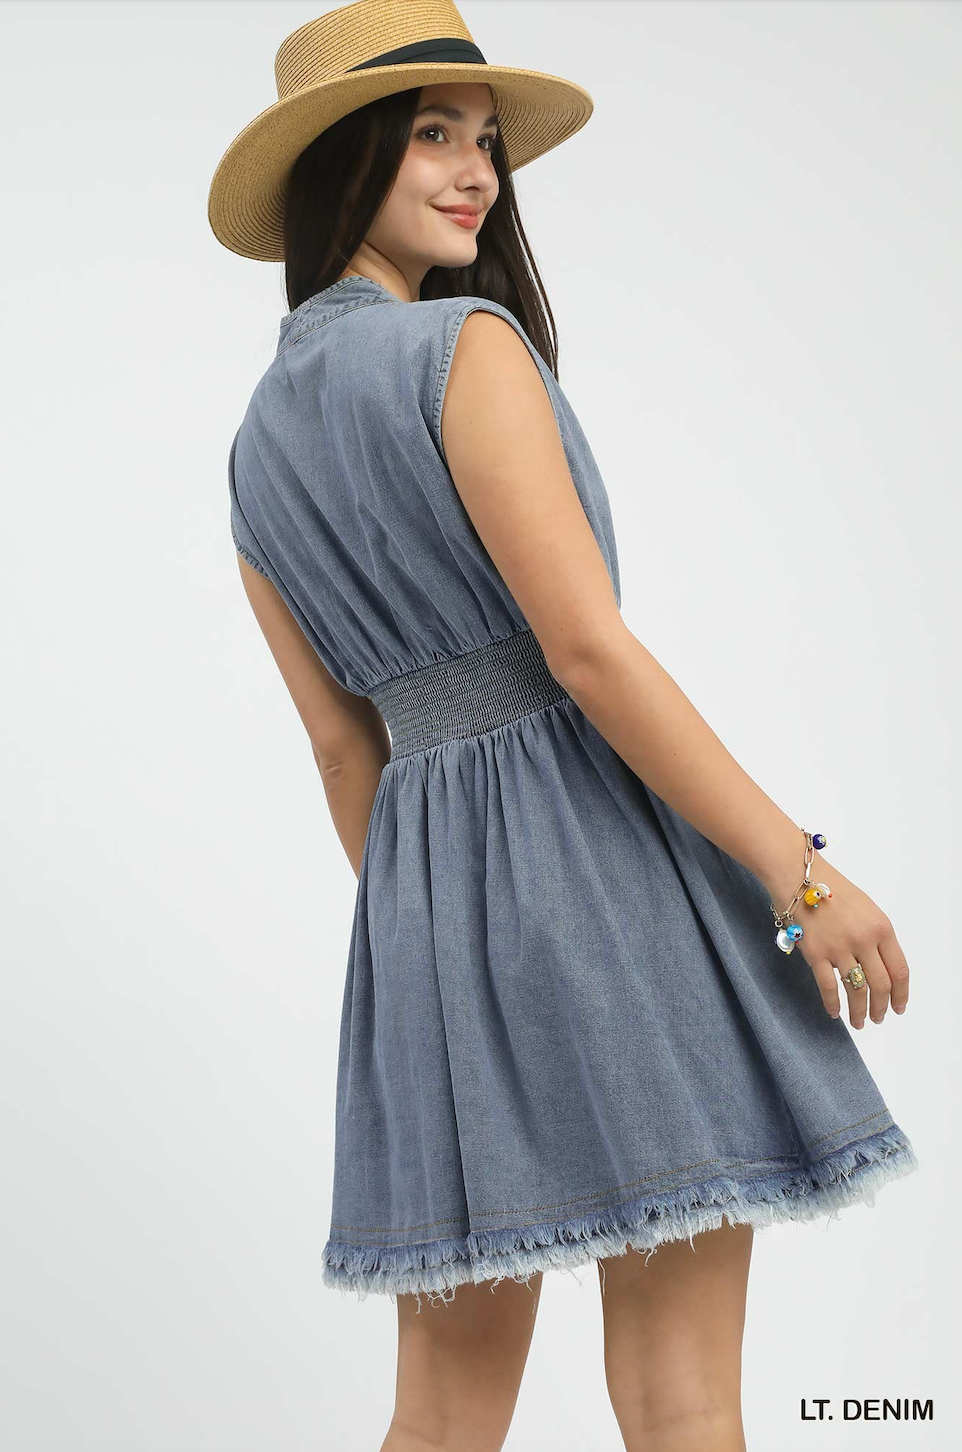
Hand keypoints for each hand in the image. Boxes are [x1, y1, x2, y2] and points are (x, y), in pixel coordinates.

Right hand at [762, 854, 910, 1027]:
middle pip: (880, 984)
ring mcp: (839, 948)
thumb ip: (877, 937)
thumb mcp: (867, 908)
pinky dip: (832, 1004)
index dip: (901, 994)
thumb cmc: (832, 889)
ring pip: (855, 990)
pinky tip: (835, 1013)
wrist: (798, 876)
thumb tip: (881, 967)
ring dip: (859, 1012)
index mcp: (881, 928)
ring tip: (859, 1022)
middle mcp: (864, 940)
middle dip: (882, 1007)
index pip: (899, 970)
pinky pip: (828, 987)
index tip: (900, 1007)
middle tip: (879, 1018)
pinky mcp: (815, 953)